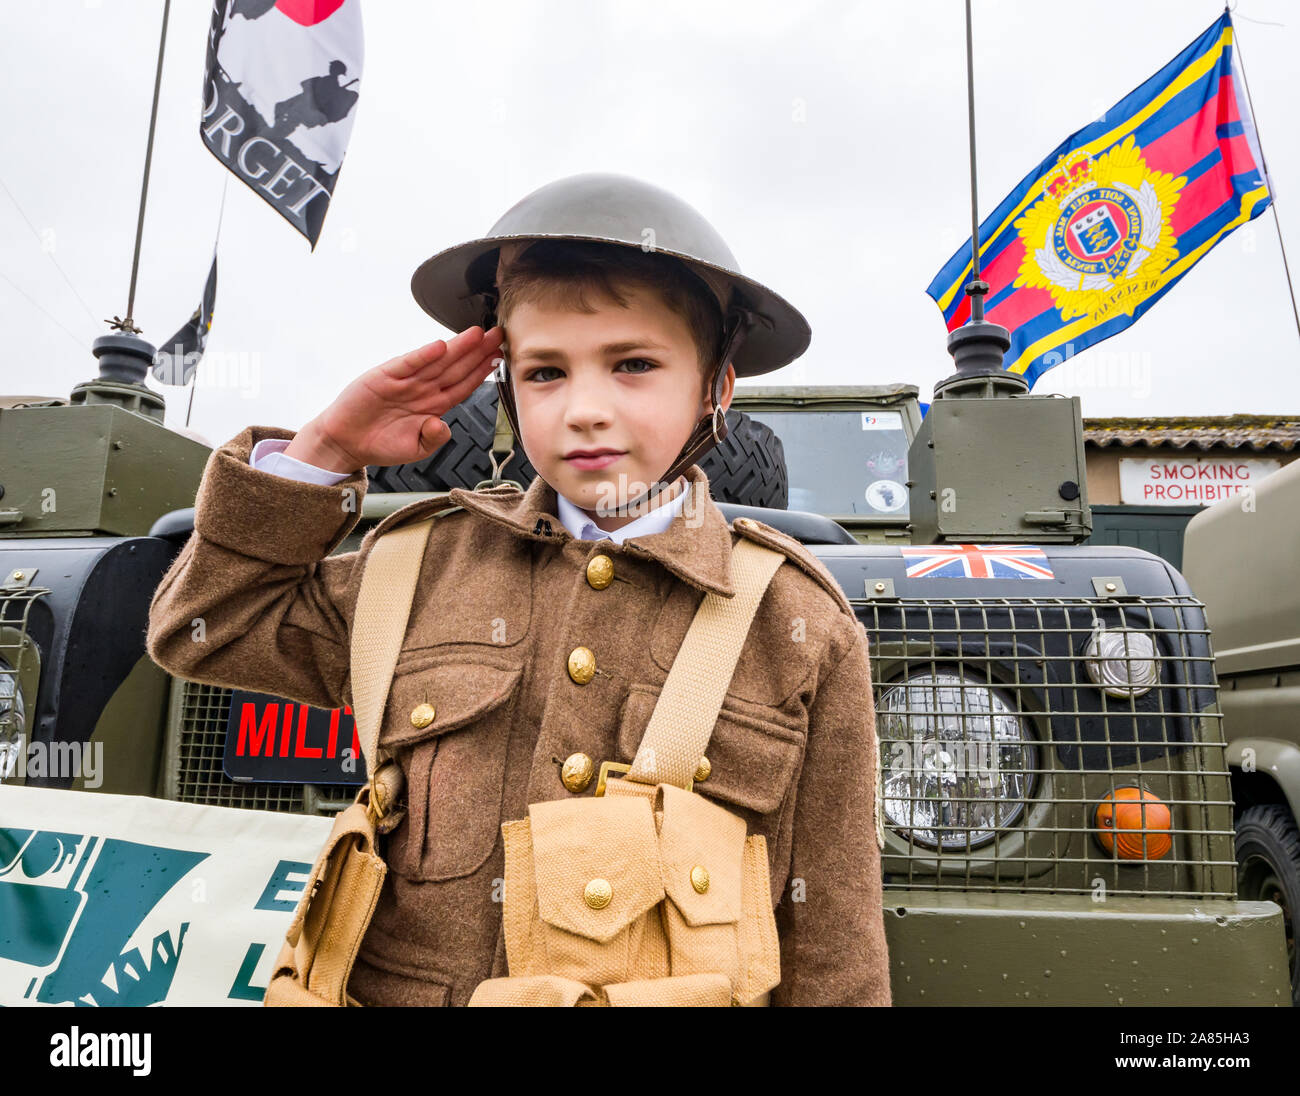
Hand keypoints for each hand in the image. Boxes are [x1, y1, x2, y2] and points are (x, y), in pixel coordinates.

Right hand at [285, 326, 504, 472]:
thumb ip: (432, 439)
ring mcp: (405, 381)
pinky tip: (439, 346)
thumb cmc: (380, 443)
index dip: (482, 371)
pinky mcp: (384, 377)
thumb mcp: (414, 449)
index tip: (499, 358)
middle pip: (456, 367)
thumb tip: (441, 425)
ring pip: (436, 362)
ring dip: (457, 347)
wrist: (346, 442)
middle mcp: (422, 389)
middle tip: (498, 335)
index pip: (463, 384)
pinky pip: (407, 364)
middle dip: (478, 351)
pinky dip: (423, 356)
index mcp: (433, 404)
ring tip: (477, 334)